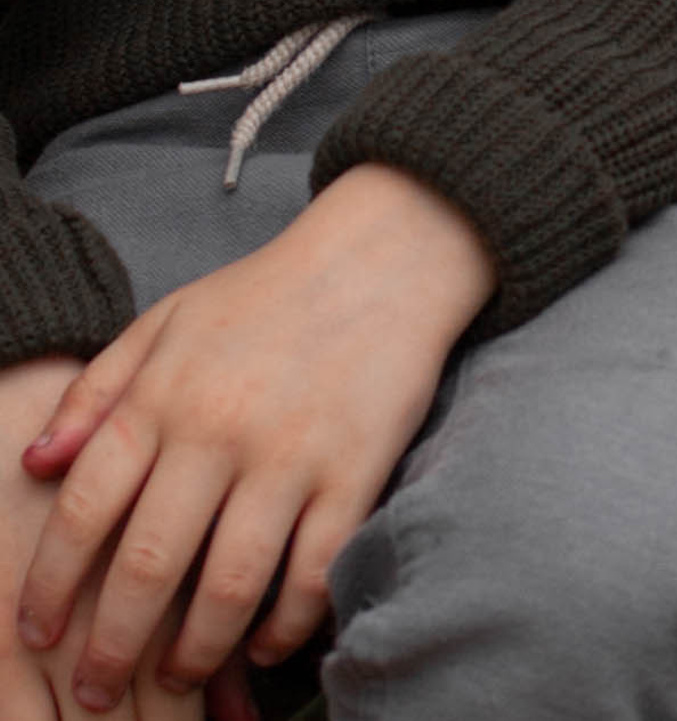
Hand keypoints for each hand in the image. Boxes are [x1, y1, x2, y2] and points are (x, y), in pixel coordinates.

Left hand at [15, 164, 496, 706]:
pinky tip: (265, 645)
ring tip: (177, 680)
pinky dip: (285, 625)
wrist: (387, 254)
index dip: (51, 585)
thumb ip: (97, 390)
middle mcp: (219, 431)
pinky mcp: (355, 471)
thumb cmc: (269, 292)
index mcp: (164, 395)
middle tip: (92, 694)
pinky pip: (313, 572)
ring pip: (229, 586)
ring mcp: (292, 455)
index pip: (85, 511)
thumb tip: (34, 466)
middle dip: (111, 648)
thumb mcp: (168, 320)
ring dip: (196, 652)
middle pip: (149, 566)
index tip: (38, 633)